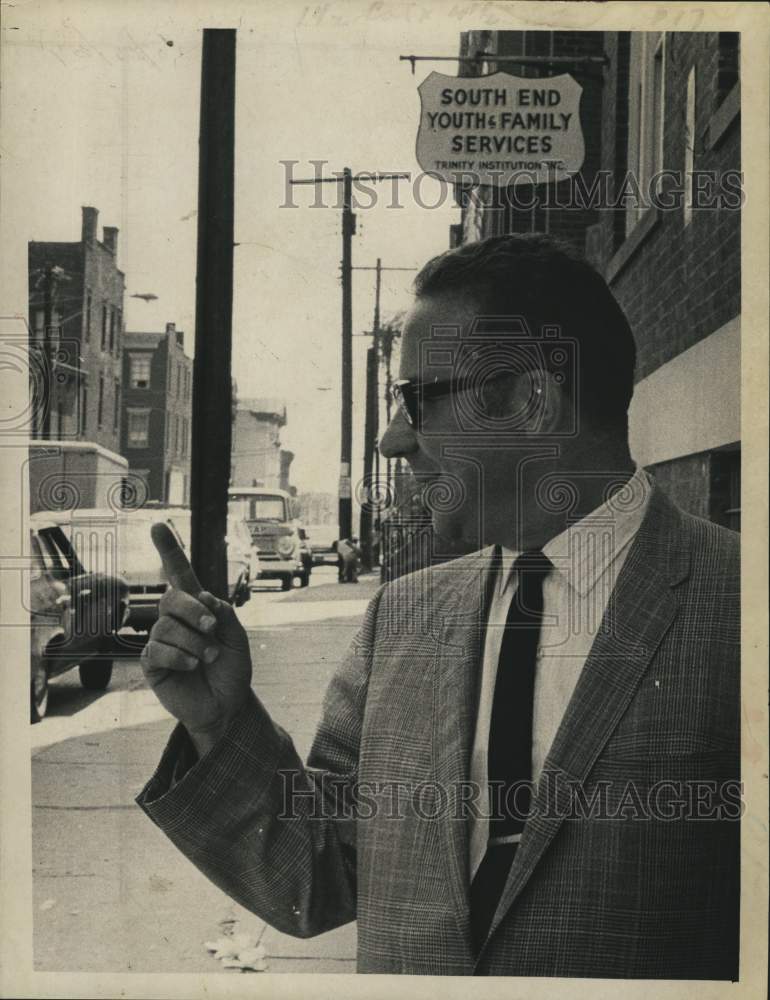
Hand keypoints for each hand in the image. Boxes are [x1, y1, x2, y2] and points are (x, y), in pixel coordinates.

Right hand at [141, 523, 252, 755]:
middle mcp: (175, 620)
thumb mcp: (237, 638)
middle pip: (172, 598)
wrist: (227, 706)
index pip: (179, 575)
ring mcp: (161, 641)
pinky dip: (179, 655)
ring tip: (208, 657)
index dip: (169, 551)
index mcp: (197, 608)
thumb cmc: (232, 670)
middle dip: (194, 610)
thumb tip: (202, 596)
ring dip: (193, 640)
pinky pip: (157, 649)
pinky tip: (192, 665)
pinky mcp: (152, 663)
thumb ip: (223, 613)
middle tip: (214, 628)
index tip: (157, 525)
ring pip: (165, 625)